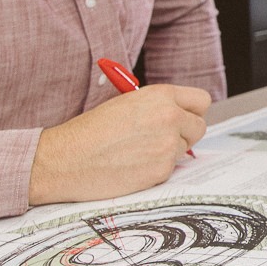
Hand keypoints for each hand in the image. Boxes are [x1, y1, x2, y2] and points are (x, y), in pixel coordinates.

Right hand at [29, 85, 210, 204]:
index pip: (201, 101)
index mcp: (161, 95)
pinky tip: (132, 165)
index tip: (183, 117)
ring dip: (167, 152)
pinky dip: (156, 169)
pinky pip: (171, 168)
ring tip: (136, 151)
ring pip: (184, 149)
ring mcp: (168, 145)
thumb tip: (180, 115)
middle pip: (199, 126)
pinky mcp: (162, 170)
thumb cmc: (89, 131)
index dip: (191, 110)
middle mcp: (170, 117)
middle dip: (184, 133)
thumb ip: (158, 106)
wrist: (65, 159)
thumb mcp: (126, 103)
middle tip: (160, 138)